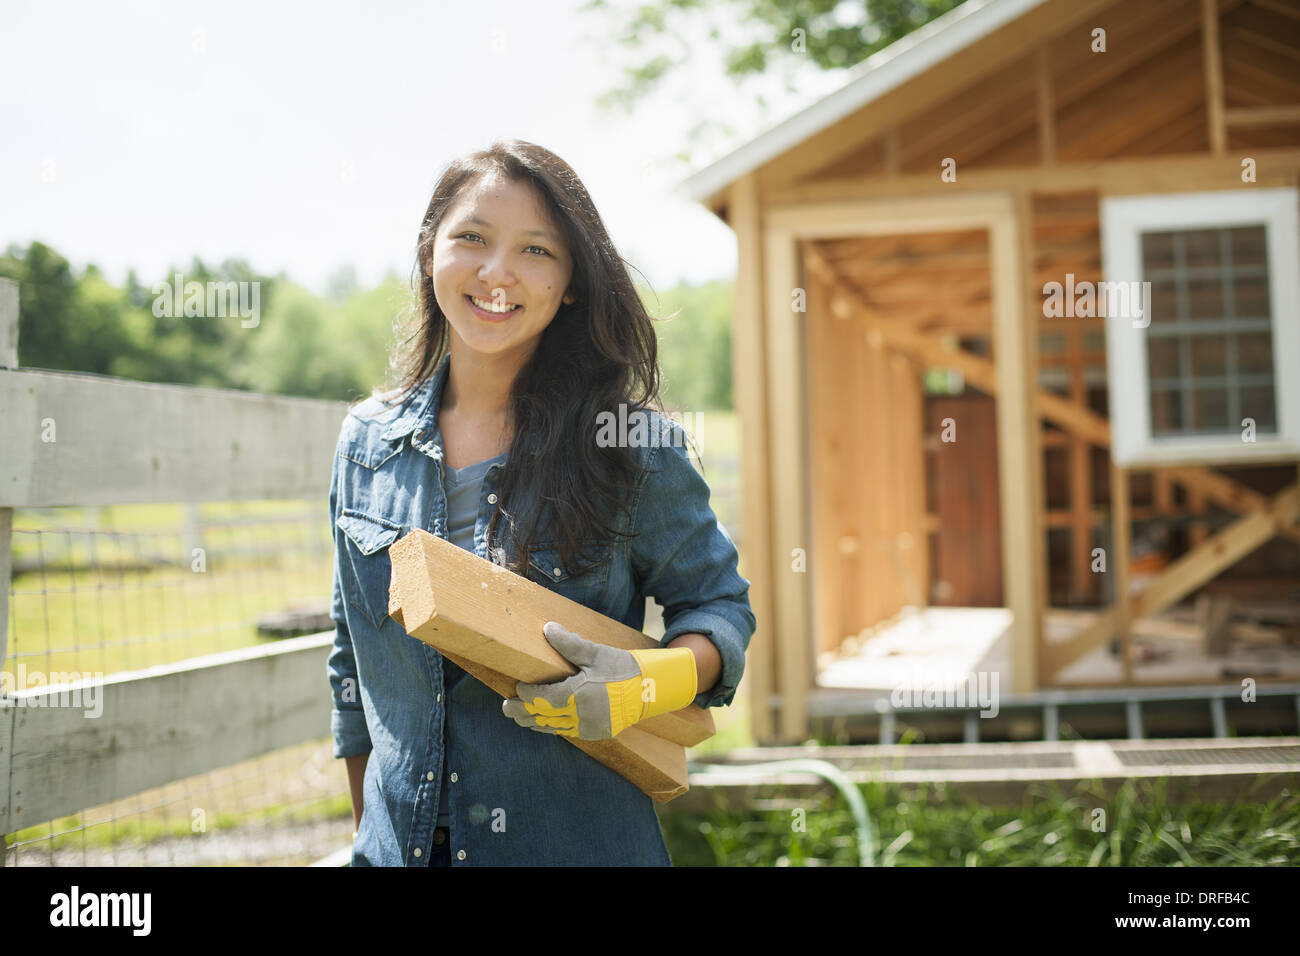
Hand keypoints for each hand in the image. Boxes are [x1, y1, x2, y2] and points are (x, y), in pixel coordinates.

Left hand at [502, 621, 696, 739]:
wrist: (649, 689)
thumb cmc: (621, 668)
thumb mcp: (595, 653)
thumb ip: (569, 643)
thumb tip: (547, 628)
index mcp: (578, 695)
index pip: (543, 698)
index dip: (527, 694)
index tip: (517, 687)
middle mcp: (580, 715)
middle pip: (542, 717)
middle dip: (521, 712)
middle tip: (506, 707)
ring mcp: (588, 727)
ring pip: (552, 728)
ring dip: (534, 722)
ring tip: (519, 717)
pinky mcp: (595, 734)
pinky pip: (567, 733)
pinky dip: (552, 728)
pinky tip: (543, 723)